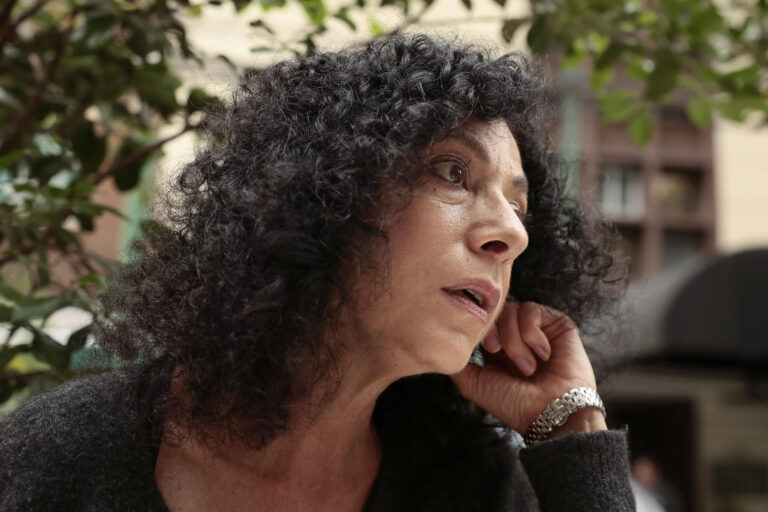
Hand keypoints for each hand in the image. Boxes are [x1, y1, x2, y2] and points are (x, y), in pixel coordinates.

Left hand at [450, 301, 605, 435]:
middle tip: (499, 351)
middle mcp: (516, 336)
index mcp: (497, 349)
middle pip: (494, 311)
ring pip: (511, 310)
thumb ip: (457, 364)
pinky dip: (532, 333)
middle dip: (494, 331)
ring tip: (527, 367)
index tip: (489, 349)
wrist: (550, 412)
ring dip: (515, 340)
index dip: (480, 329)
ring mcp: (536, 329)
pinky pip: (532, 310)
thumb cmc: (514, 403)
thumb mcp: (474, 384)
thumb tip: (441, 346)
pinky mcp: (556, 324)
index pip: (481, 321)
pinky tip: (543, 355)